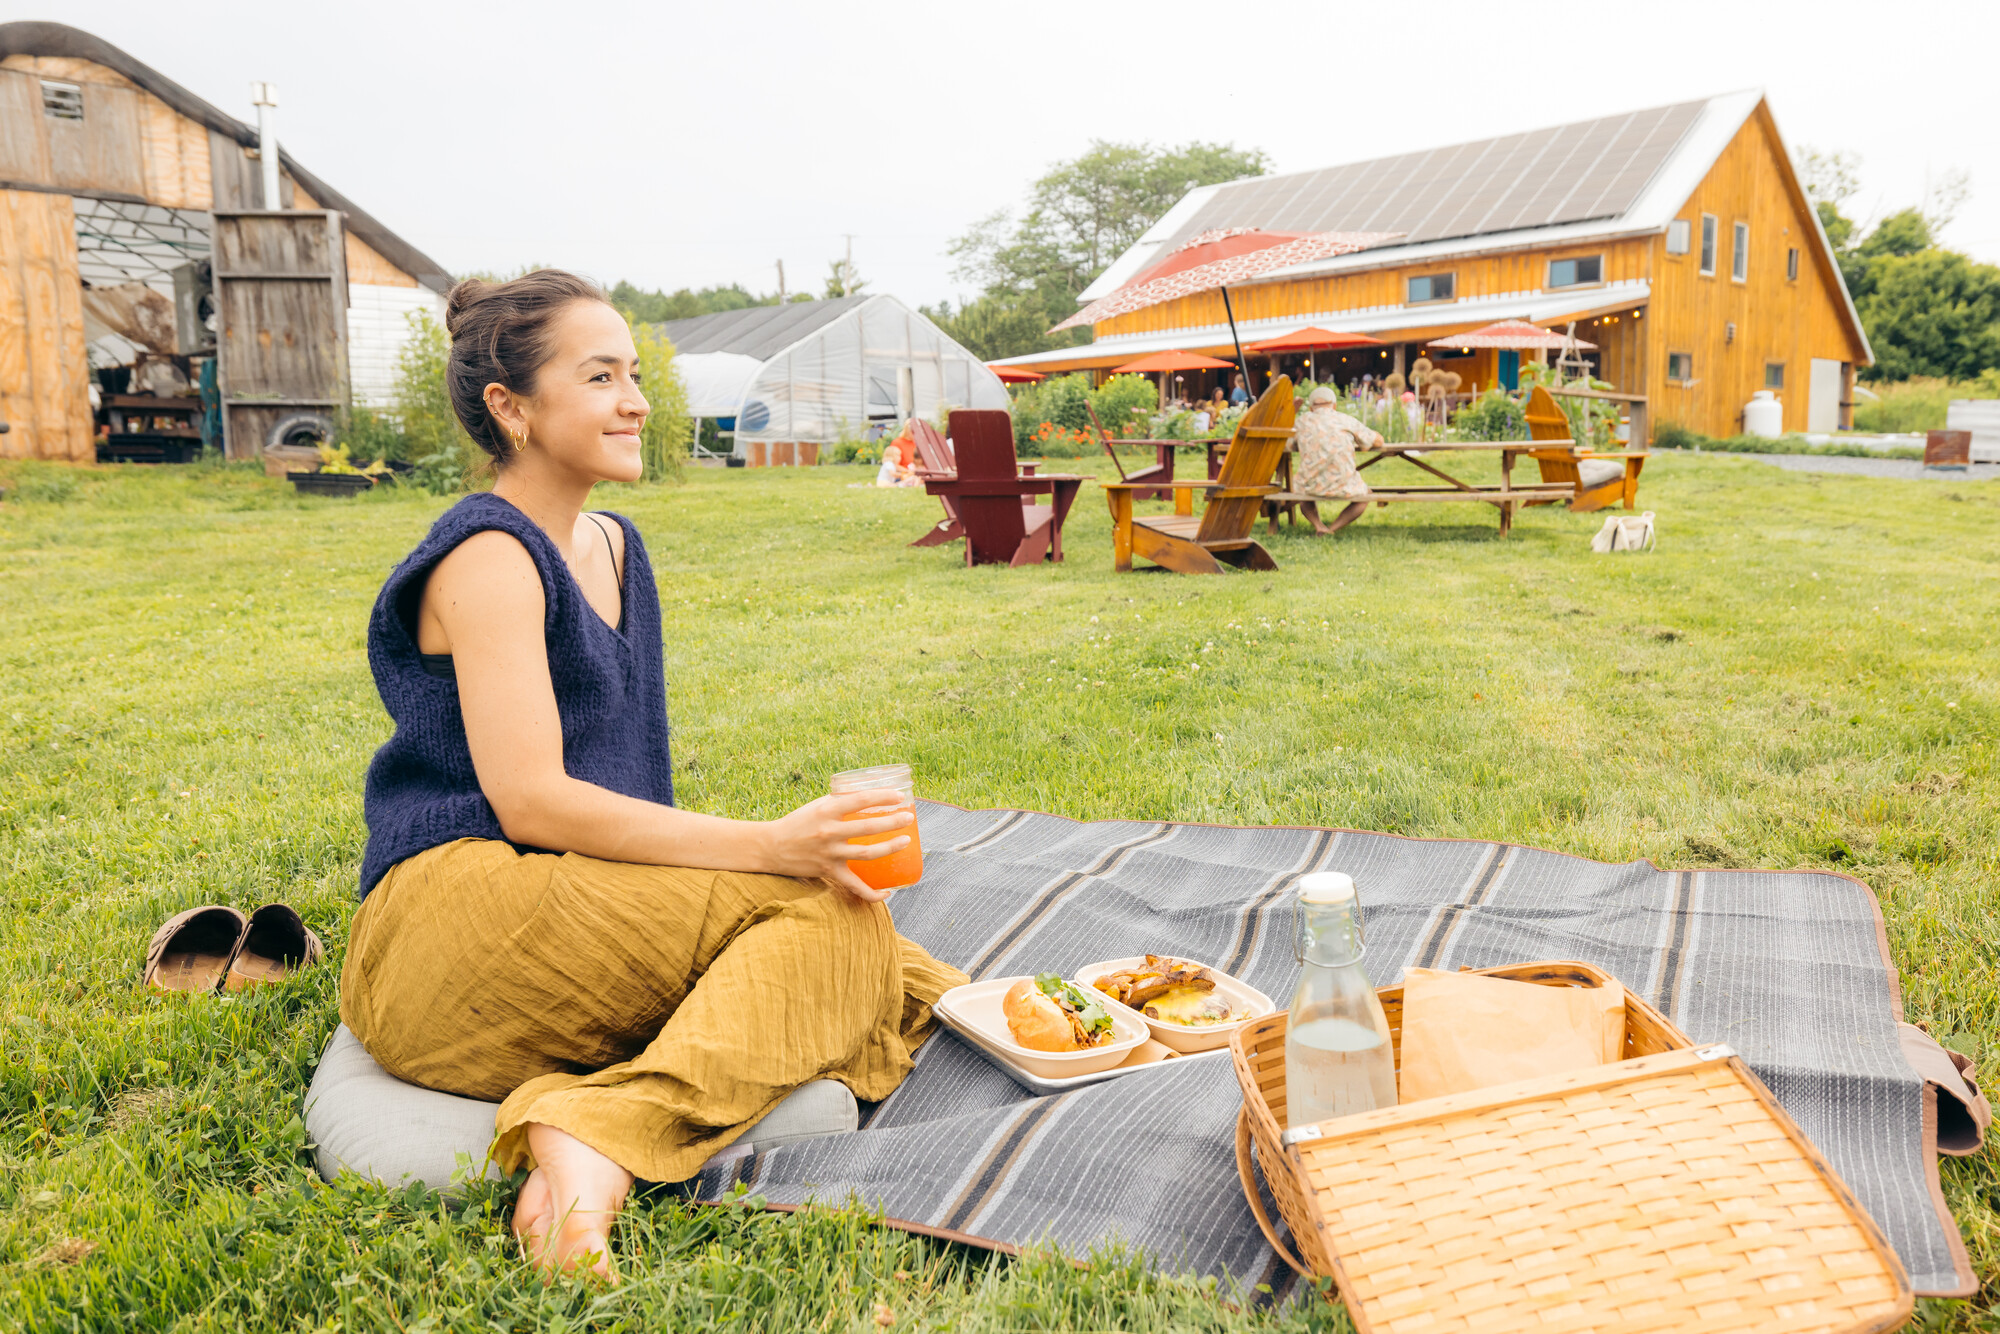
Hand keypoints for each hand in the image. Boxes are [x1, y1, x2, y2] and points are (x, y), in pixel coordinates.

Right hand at [761, 790, 913, 902]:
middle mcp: (828, 831)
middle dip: (892, 822)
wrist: (771, 847)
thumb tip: (868, 796)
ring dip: (890, 848)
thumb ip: (840, 803)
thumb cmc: (798, 823)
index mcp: (826, 810)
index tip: (900, 797)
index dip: (882, 797)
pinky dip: (872, 893)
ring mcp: (829, 853)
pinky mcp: (828, 872)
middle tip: (909, 818)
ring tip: (906, 841)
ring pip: (867, 853)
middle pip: (868, 827)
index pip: (860, 800)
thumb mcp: (817, 807)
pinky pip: (854, 886)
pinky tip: (888, 892)